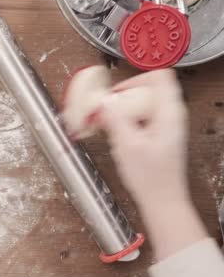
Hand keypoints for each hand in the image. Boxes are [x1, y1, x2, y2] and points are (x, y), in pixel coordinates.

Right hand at [100, 69, 189, 206]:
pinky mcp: (158, 133)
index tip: (116, 93)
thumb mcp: (127, 145)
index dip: (134, 80)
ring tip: (108, 124)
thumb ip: (115, 118)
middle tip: (106, 109)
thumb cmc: (152, 178)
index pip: (158, 76)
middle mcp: (171, 115)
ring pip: (142, 103)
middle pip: (146, 89)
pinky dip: (125, 120)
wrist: (162, 200)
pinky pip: (140, 116)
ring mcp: (166, 124)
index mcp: (169, 112)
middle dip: (122, 97)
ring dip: (122, 110)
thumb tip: (105, 100)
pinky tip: (116, 135)